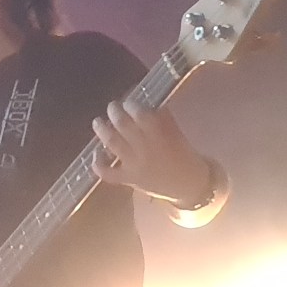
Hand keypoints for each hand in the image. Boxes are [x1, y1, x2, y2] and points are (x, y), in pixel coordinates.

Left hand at [91, 99, 210, 205]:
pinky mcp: (129, 179)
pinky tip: (97, 153)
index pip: (139, 113)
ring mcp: (134, 164)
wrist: (189, 184)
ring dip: (102, 130)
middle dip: (114, 112)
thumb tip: (146, 102)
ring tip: (97, 122)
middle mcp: (144, 147)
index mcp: (159, 134)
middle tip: (112, 107)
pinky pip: (107, 172)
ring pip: (112, 143)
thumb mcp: (176, 132)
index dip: (130, 105)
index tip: (128, 102)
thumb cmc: (183, 155)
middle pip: (122, 125)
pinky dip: (98, 163)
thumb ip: (161, 117)